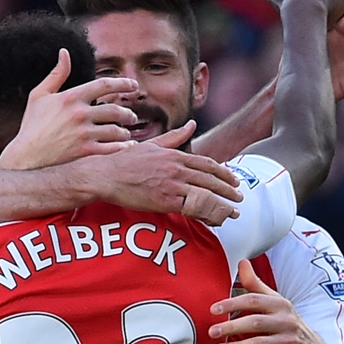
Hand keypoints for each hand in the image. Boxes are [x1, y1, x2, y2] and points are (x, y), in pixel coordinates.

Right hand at [0, 49, 138, 169]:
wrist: (26, 155)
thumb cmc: (32, 125)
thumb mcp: (39, 95)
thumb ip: (56, 74)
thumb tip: (64, 52)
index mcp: (71, 97)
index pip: (104, 85)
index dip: (123, 83)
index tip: (133, 85)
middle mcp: (79, 114)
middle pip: (115, 110)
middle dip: (128, 113)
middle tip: (131, 116)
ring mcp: (83, 134)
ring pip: (115, 130)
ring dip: (125, 131)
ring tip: (126, 132)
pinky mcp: (84, 151)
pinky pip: (111, 148)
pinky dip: (123, 147)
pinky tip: (127, 145)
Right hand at [90, 120, 242, 225]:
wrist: (104, 176)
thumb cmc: (123, 162)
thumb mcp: (151, 144)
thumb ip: (174, 137)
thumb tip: (192, 124)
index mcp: (174, 155)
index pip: (206, 164)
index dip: (223, 172)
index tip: (232, 179)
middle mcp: (176, 169)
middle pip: (210, 180)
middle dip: (228, 189)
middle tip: (239, 197)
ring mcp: (172, 185)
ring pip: (206, 194)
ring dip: (223, 204)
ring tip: (233, 211)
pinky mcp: (165, 202)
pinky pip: (193, 209)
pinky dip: (207, 214)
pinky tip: (215, 219)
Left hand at [210, 259, 332, 343]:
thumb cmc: (287, 323)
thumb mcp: (275, 302)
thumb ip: (255, 284)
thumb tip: (242, 262)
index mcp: (280, 304)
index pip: (253, 300)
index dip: (232, 303)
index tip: (213, 309)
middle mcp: (286, 322)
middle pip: (255, 323)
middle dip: (231, 327)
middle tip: (211, 332)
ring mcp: (289, 342)